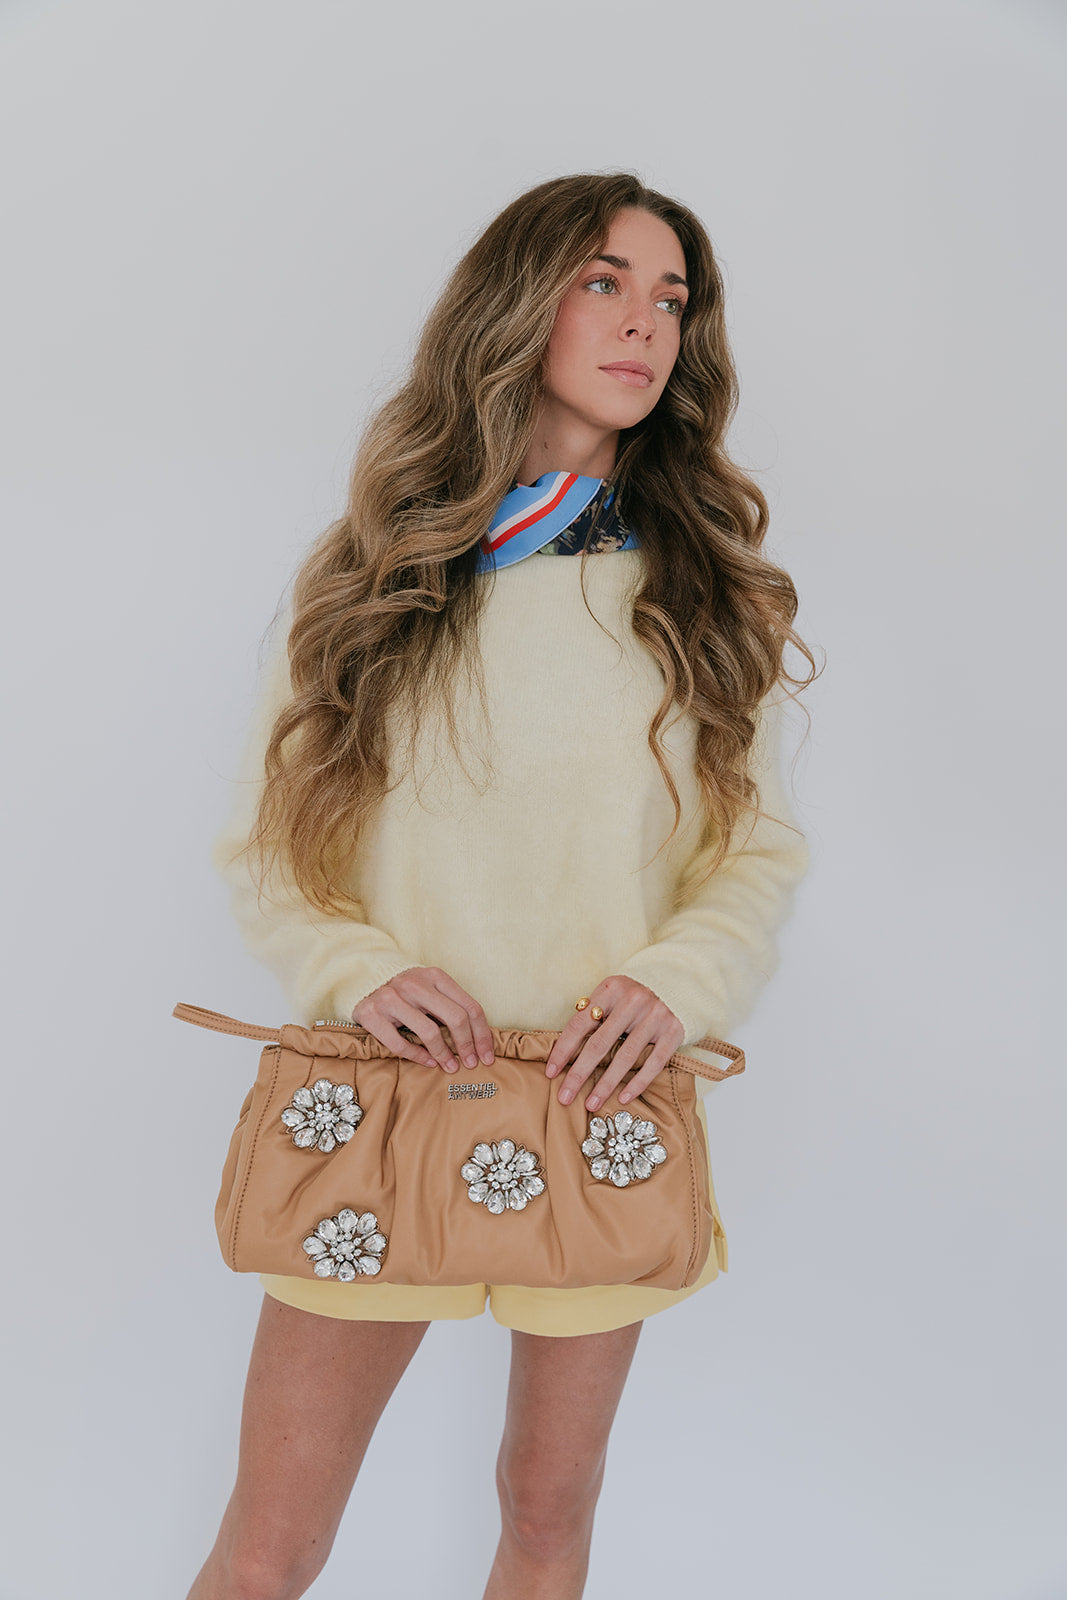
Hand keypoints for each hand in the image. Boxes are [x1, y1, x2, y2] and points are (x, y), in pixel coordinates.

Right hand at [352, 967, 496, 1072]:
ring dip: (444, 1055)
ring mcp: (392, 998)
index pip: (470, 1006)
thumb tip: (479, 1038)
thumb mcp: (429, 988)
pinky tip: (428, 1062)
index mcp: (435, 976)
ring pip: (429, 1032)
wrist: (362, 980)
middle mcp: (415, 984)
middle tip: (471, 1063)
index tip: (487, 1055)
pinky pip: (400, 1043)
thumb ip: (450, 1005)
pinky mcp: (372, 1014)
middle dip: (467, 1045)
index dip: (482, 1034)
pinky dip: (418, 1057)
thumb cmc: (405, 991)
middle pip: (455, 1018)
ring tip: (450, 1067)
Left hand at [544, 977, 684, 1112]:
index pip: (580, 1024)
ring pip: (625, 1057)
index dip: (563, 1050)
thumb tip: (565, 1047)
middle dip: (579, 1073)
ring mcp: (655, 1016)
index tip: (551, 1072)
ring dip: (606, 1084)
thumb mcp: (611, 994)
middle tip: (565, 1096)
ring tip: (591, 1104)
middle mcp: (633, 1001)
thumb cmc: (633, 995)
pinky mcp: (673, 1031)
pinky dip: (638, 1083)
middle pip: (599, 1044)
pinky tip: (623, 1098)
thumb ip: (591, 1013)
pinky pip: (653, 1063)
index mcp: (611, 989)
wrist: (677, 984)